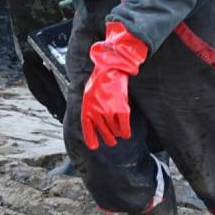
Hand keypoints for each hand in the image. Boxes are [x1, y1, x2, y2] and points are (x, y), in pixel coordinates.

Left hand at [81, 22, 147, 149]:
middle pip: (103, 133)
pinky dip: (126, 132)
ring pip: (114, 132)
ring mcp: (109, 112)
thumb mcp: (89, 93)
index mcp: (87, 107)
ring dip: (117, 134)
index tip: (94, 147)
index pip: (87, 128)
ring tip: (118, 134)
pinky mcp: (122, 110)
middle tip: (111, 141)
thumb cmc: (100, 78)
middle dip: (108, 138)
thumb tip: (92, 121)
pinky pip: (124, 128)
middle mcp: (97, 112)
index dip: (91, 139)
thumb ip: (90, 107)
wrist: (112, 67)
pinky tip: (127, 133)